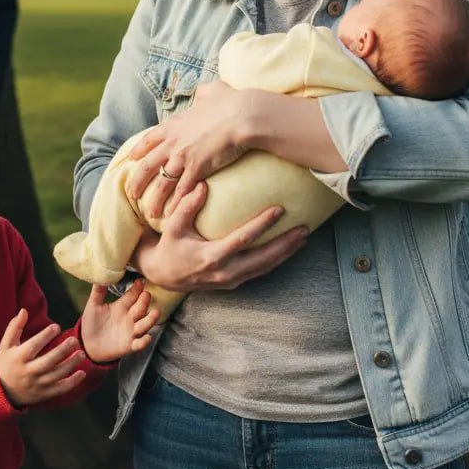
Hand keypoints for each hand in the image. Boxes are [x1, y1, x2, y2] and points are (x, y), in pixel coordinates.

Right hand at [0, 310, 85, 407]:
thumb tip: (24, 310)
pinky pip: (60, 389)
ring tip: (82, 353)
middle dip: (62, 351)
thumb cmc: (7, 362)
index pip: (33, 346)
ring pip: (56, 375)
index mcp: (18, 358)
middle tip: (74, 340)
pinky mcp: (44, 394)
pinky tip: (82, 373)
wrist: (3, 391)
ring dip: (70, 365)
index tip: (56, 326)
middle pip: (47, 362)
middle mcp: (28, 372)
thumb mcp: (6, 345)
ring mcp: (37, 385)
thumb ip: (15, 327)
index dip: (45, 336)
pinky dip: (72, 382)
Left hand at [79, 280, 159, 363]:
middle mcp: (129, 318)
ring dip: (150, 319)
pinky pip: (139, 344)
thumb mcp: (94, 305)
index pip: (132, 295)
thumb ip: (98, 291)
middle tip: (147, 295)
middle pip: (140, 308)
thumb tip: (101, 274)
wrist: (87, 344)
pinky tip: (146, 338)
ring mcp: (131, 331)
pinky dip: (144, 342)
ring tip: (155, 313)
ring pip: (144, 324)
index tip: (141, 281)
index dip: (137, 289)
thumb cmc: (92, 323)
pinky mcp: (130, 345)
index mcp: (122, 306)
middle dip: (144, 302)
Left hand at [126, 80, 253, 219]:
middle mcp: (173, 142)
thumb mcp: (212, 91)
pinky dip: (175, 205)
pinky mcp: (196, 169)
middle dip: (137, 182)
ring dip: (153, 200)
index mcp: (174, 124)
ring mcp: (183, 157)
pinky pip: (181, 191)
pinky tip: (171, 216)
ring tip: (149, 214)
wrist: (242, 115)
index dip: (139, 150)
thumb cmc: (231, 102)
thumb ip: (204, 93)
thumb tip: (203, 92)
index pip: (149, 139)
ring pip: (161, 183)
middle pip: (147, 165)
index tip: (131, 159)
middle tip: (131, 194)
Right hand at [132, 183, 306, 292]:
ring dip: (286, 253)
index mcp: (212, 257)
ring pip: (266, 268)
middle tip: (304, 228)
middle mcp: (226, 272)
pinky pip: (260, 271)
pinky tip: (288, 248)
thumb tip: (203, 185)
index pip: (243, 240)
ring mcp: (232, 280)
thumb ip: (187, 207)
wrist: (163, 275)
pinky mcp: (234, 282)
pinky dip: (276, 260)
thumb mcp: (173, 227)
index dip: (262, 225)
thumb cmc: (170, 247)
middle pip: (264, 259)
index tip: (279, 210)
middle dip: (286, 244)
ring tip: (303, 237)